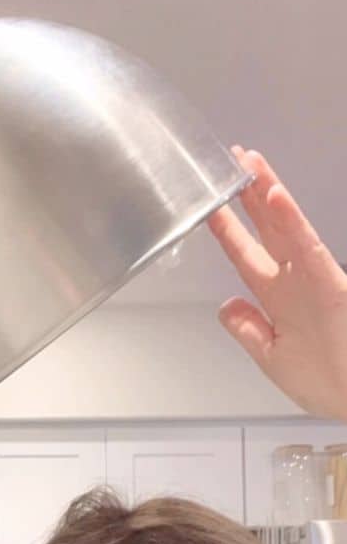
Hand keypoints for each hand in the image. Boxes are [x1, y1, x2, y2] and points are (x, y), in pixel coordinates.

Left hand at [207, 147, 346, 420]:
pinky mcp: (332, 286)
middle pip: (268, 230)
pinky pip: (308, 248)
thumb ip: (248, 330)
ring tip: (251, 162)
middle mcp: (296, 284)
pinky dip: (292, 223)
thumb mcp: (273, 359)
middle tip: (234, 159)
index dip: (229, 231)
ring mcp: (315, 281)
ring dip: (269, 193)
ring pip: (287, 227)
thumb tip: (226, 305)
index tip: (211, 207)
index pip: (247, 257)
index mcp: (281, 302)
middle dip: (251, 196)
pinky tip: (275, 198)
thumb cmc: (330, 385)